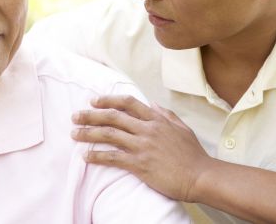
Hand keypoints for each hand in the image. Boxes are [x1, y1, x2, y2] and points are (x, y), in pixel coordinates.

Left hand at [71, 95, 212, 201]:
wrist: (200, 176)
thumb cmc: (193, 154)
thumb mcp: (181, 127)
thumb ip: (165, 114)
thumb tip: (152, 103)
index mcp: (156, 118)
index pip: (128, 103)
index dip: (108, 99)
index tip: (93, 100)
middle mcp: (147, 129)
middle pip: (113, 116)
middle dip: (91, 115)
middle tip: (75, 116)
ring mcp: (143, 146)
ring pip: (110, 134)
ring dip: (89, 133)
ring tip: (74, 133)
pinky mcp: (140, 164)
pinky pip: (113, 157)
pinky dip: (97, 156)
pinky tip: (86, 156)